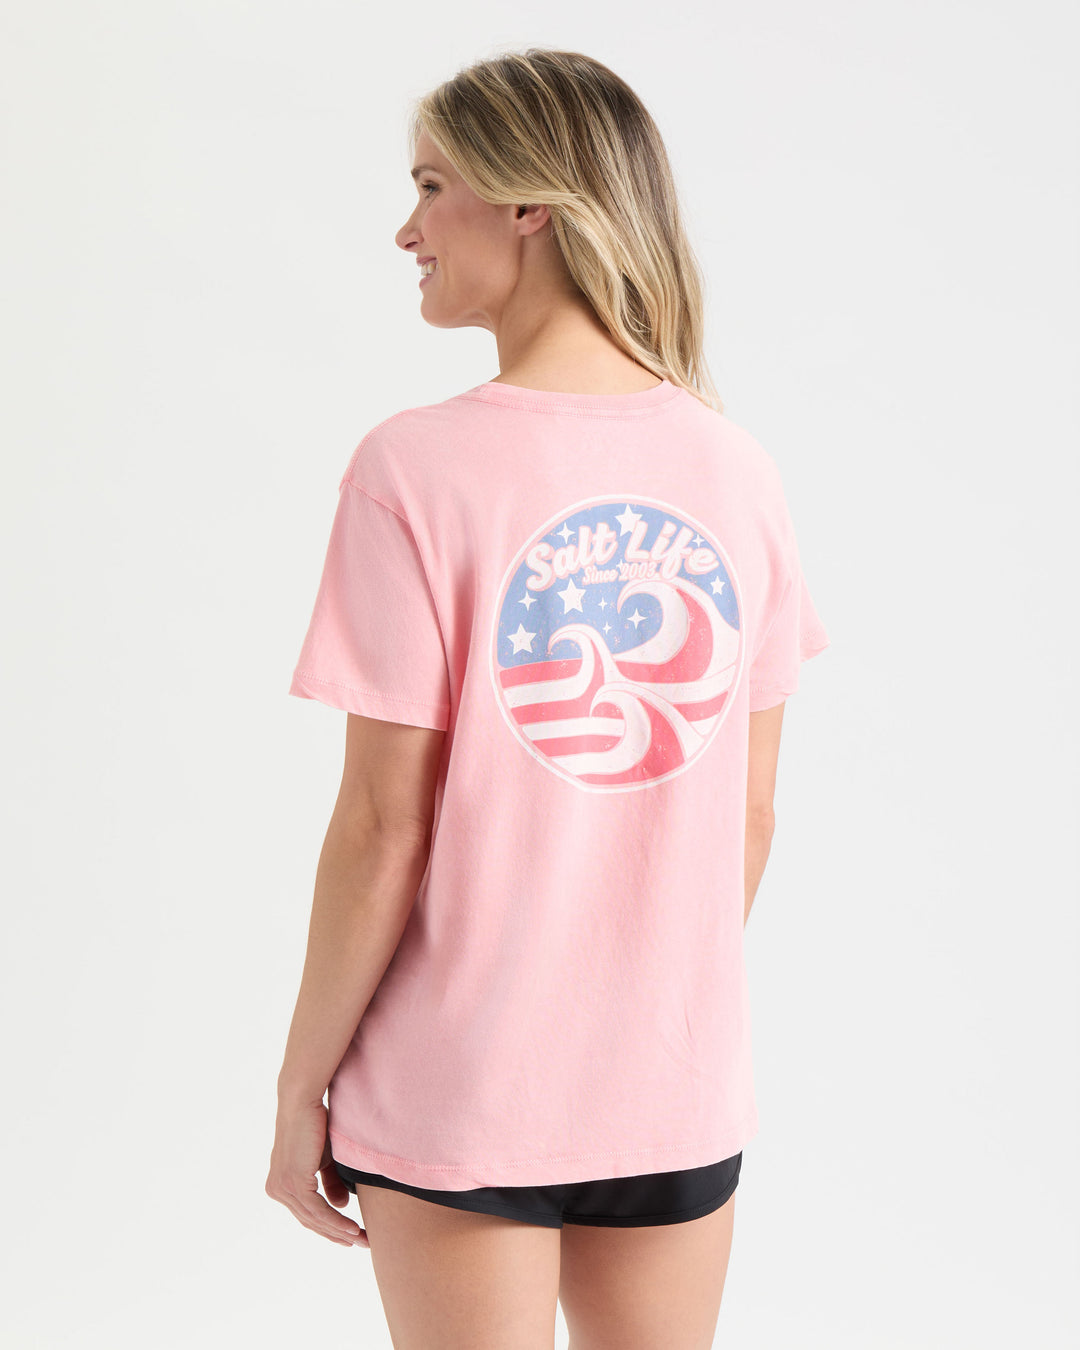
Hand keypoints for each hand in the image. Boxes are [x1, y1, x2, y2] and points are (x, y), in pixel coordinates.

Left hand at [265, 1096, 369, 1248]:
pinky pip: (316, 1210)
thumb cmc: (315, 1125)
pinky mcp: (293, 1182)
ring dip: (339, 1231)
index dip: (329, 1228)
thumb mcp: (325, 1160)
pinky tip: (352, 1227)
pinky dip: (335, 1221)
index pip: (307, 1214)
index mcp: (280, 1186)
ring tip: (362, 1238)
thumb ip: (330, 1183)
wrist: (302, 1102)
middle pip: (310, 1221)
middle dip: (337, 1235)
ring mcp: (282, 1188)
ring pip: (314, 1219)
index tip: (351, 1236)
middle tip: (362, 1243)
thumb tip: (340, 1207)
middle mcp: (276, 1190)